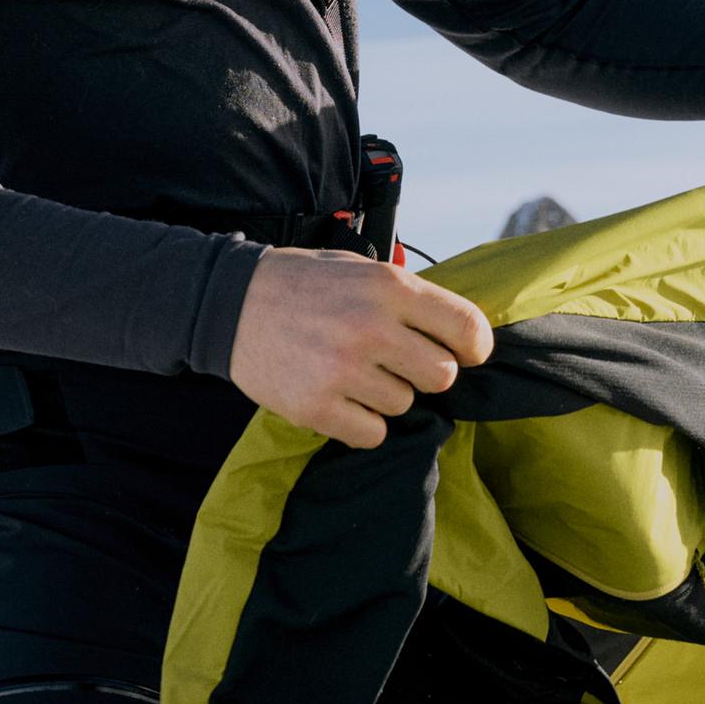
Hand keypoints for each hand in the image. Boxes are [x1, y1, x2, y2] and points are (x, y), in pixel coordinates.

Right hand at [227, 248, 495, 449]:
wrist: (230, 304)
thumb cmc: (304, 285)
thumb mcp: (361, 269)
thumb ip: (409, 298)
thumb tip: (461, 334)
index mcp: (389, 288)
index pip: (468, 328)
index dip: (474, 347)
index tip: (465, 354)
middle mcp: (371, 328)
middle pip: (442, 376)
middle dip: (424, 372)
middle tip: (395, 362)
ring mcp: (343, 370)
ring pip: (404, 405)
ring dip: (386, 395)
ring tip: (352, 372)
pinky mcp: (316, 407)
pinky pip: (373, 433)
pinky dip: (361, 422)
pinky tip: (339, 397)